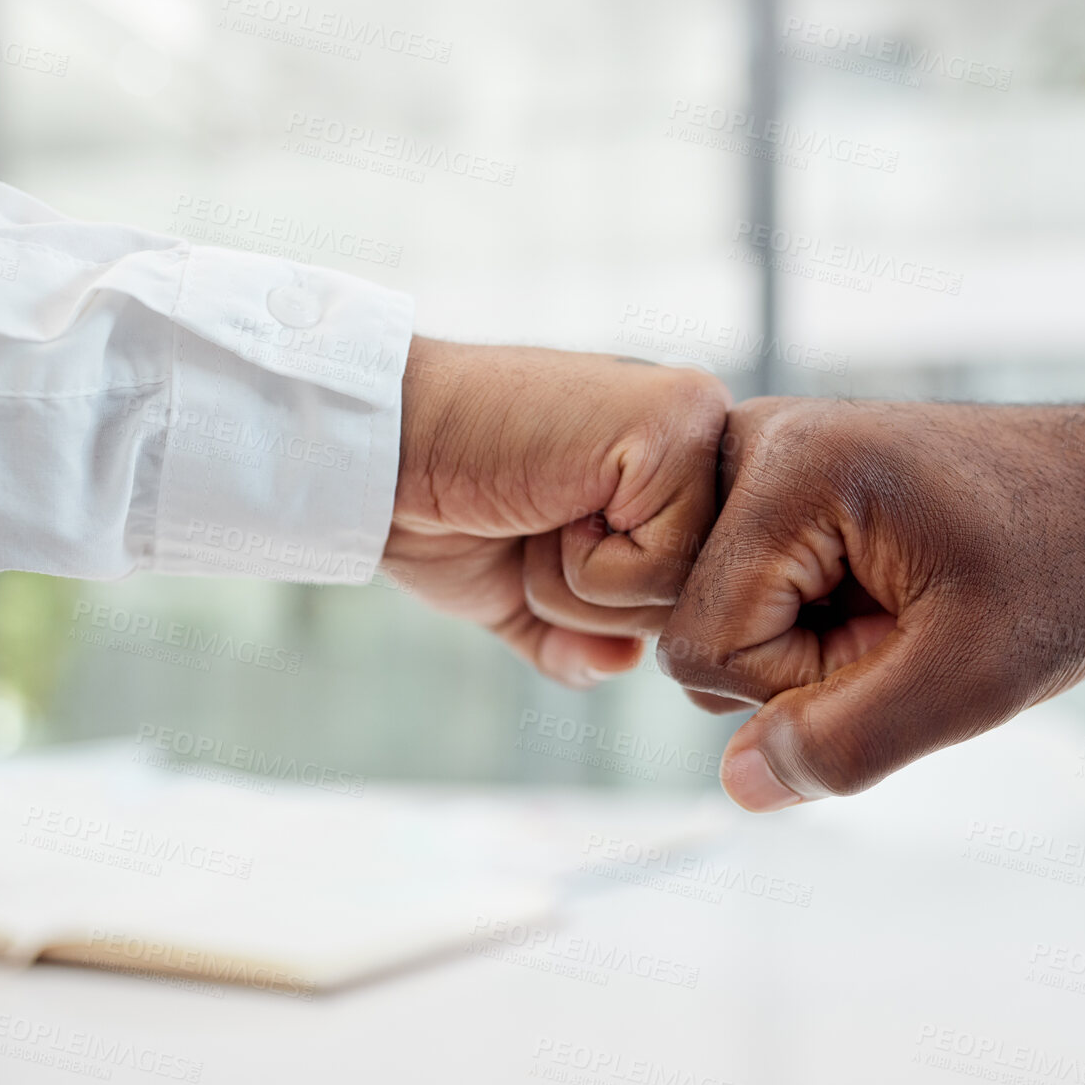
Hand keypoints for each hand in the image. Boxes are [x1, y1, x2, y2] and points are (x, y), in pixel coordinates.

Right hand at [385, 338, 730, 686]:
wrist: (379, 448)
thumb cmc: (441, 506)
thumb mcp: (522, 594)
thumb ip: (582, 639)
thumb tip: (624, 663)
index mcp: (680, 468)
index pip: (690, 599)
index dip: (600, 605)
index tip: (538, 532)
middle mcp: (704, 434)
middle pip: (698, 603)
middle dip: (593, 602)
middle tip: (532, 522)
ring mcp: (696, 421)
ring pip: (682, 592)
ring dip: (581, 584)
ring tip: (537, 508)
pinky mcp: (675, 423)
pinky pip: (660, 569)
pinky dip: (584, 565)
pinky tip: (549, 497)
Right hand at [658, 387, 1084, 810]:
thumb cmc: (1061, 568)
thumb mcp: (975, 678)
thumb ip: (851, 742)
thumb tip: (739, 784)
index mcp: (791, 466)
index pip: (706, 647)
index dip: (801, 687)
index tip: (906, 642)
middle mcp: (754, 439)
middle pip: (697, 630)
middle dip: (801, 665)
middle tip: (910, 623)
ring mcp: (758, 454)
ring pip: (714, 618)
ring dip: (805, 647)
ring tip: (900, 607)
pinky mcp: (772, 480)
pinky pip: (741, 594)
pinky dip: (808, 620)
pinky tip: (880, 594)